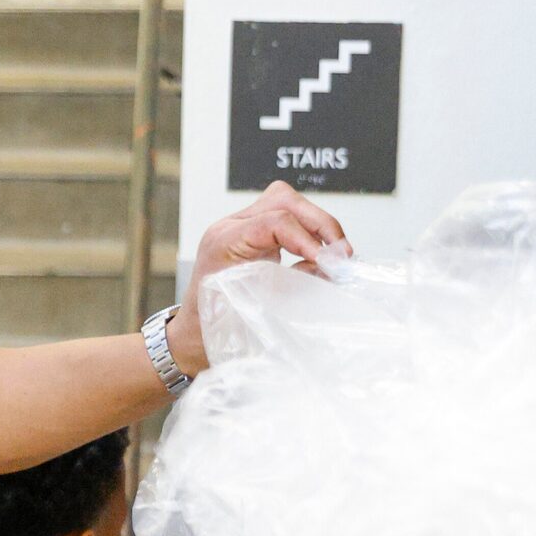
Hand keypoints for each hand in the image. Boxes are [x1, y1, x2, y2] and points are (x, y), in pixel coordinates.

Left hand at [165, 181, 349, 374]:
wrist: (193, 334)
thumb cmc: (216, 327)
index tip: (330, 262)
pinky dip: (309, 231)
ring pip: (287, 203)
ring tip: (335, 253)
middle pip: (283, 201)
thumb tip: (329, 269)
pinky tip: (321, 252)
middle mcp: (230, 227)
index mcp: (223, 242)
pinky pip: (287, 216)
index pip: (274, 222)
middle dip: (320, 224)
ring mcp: (242, 226)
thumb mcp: (256, 309)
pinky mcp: (254, 233)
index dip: (308, 240)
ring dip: (317, 224)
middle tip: (342, 254)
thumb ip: (291, 286)